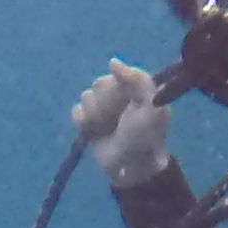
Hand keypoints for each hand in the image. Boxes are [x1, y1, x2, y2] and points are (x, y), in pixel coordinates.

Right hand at [72, 57, 172, 189]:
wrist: (131, 166)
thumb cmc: (145, 136)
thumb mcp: (151, 106)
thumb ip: (138, 78)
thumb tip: (112, 61)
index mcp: (134, 88)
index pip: (116, 74)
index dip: (117, 87)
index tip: (124, 99)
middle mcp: (117, 95)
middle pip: (99, 84)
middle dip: (106, 102)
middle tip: (117, 118)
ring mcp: (101, 108)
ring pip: (86, 96)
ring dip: (95, 113)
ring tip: (106, 127)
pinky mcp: (88, 122)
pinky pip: (76, 110)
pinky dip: (82, 119)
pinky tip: (91, 128)